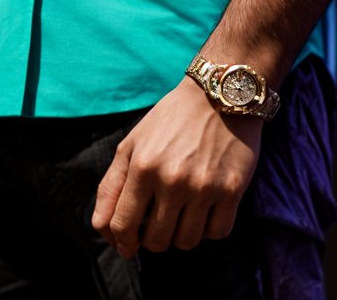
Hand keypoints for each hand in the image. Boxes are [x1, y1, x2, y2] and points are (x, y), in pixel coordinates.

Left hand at [91, 76, 261, 257]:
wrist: (218, 94)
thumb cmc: (171, 119)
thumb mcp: (133, 143)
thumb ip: (112, 185)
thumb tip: (105, 230)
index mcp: (142, 166)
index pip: (121, 226)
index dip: (122, 242)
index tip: (129, 244)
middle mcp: (172, 179)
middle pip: (156, 242)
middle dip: (153, 239)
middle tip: (159, 221)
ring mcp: (203, 187)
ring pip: (187, 242)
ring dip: (182, 235)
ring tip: (183, 213)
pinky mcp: (231, 190)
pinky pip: (217, 233)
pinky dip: (209, 228)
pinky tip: (206, 208)